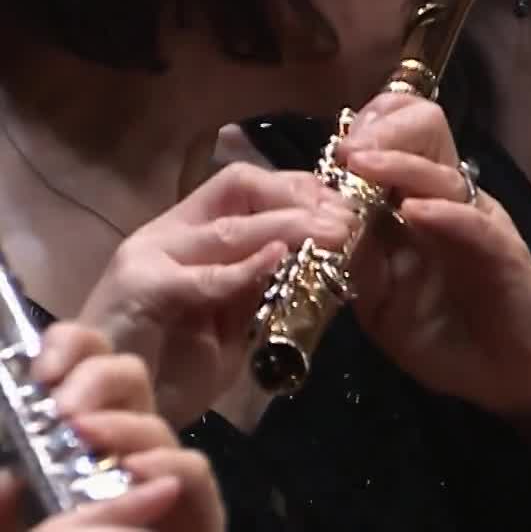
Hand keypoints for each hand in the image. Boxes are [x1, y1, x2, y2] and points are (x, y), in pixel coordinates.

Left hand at [0, 323, 222, 531]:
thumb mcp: (5, 531)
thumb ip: (3, 512)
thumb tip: (16, 476)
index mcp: (59, 449)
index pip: (78, 371)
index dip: (69, 349)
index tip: (40, 367)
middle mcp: (106, 458)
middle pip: (126, 382)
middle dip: (99, 378)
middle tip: (64, 409)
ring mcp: (154, 487)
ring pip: (157, 425)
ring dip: (125, 425)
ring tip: (88, 440)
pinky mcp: (195, 515)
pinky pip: (194, 476)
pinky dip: (170, 467)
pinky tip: (136, 472)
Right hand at [76, 165, 354, 426]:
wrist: (111, 415)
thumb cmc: (169, 371)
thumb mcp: (232, 320)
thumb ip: (262, 286)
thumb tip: (315, 256)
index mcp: (189, 233)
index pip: (246, 184)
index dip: (298, 187)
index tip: (343, 205)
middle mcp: (167, 234)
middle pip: (241, 188)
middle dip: (303, 198)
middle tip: (349, 219)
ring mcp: (150, 258)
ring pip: (230, 227)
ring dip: (290, 225)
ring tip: (335, 233)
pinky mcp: (140, 290)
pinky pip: (203, 275)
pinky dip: (245, 267)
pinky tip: (280, 259)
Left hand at [332, 92, 530, 431]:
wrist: (511, 376)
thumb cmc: (448, 339)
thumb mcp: (384, 307)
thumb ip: (360, 269)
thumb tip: (320, 232)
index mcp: (417, 213)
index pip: (395, 155)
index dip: (365, 140)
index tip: (325, 148)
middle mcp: (449, 207)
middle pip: (424, 145)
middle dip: (382, 135)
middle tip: (343, 147)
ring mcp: (478, 224)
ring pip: (443, 178)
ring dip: (401, 165)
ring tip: (361, 162)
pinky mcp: (505, 250)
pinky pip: (473, 224)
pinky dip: (444, 214)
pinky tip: (416, 209)